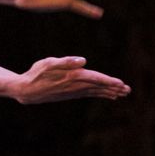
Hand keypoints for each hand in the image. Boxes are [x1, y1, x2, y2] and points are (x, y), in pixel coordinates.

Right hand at [10, 56, 129, 103]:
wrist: (26, 90)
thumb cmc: (36, 74)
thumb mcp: (48, 63)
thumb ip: (66, 61)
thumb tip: (83, 61)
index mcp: (72, 76)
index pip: (94, 78)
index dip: (108, 81)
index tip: (121, 84)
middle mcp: (75, 86)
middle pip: (98, 87)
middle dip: (113, 88)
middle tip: (128, 90)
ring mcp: (73, 92)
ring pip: (95, 92)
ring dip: (108, 92)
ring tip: (122, 94)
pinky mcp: (70, 94)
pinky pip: (89, 94)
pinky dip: (99, 94)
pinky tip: (106, 95)